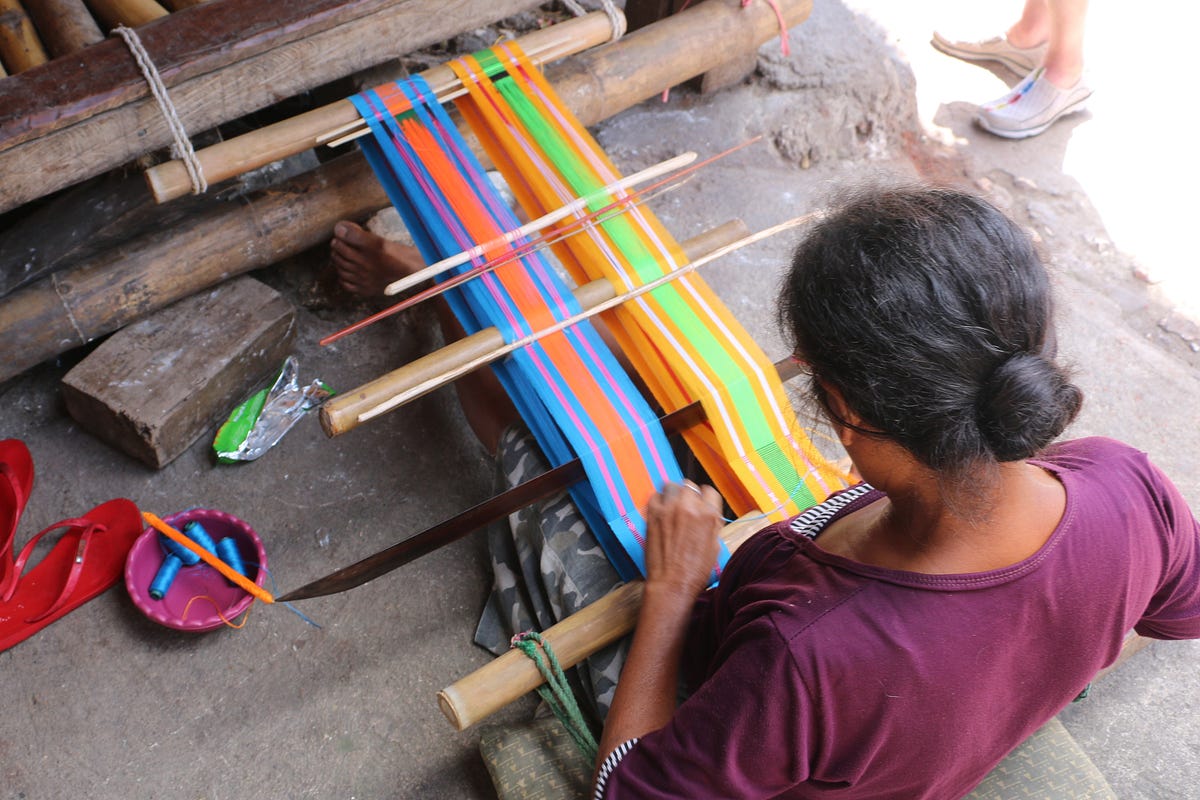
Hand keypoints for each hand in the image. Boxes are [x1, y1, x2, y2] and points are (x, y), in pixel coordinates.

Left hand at [643, 481, 722, 598]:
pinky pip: (655, 496)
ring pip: (672, 486)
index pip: (709, 492)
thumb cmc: (695, 571)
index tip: (701, 503)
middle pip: (690, 487)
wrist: (672, 583)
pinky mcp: (653, 514)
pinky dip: (658, 501)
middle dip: (689, 496)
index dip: (705, 498)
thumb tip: (709, 515)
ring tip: (671, 505)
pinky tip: (660, 511)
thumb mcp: (714, 546)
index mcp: (709, 515)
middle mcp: (690, 508)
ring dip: (673, 494)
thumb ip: (712, 525)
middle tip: (685, 507)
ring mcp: (670, 509)